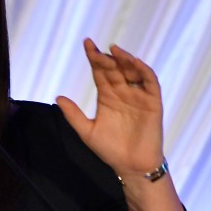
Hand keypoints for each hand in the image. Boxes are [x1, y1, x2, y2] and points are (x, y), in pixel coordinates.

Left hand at [56, 38, 163, 176]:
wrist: (131, 167)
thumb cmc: (110, 150)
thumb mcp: (87, 131)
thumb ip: (73, 115)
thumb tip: (58, 97)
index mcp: (107, 96)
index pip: (100, 72)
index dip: (94, 57)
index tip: (87, 43)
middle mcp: (122, 92)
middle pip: (114, 69)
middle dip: (105, 58)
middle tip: (95, 50)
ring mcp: (138, 96)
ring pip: (132, 71)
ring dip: (124, 59)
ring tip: (114, 51)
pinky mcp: (152, 102)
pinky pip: (150, 82)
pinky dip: (143, 70)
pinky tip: (133, 62)